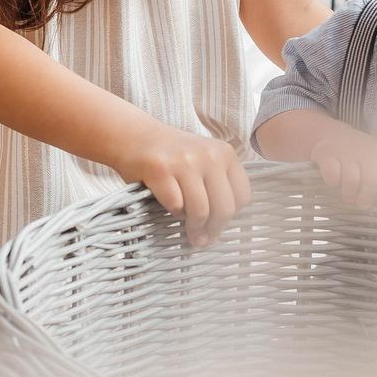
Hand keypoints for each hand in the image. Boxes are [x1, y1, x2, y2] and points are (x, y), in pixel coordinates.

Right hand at [110, 124, 251, 247]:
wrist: (134, 135)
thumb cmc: (171, 154)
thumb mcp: (204, 158)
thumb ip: (218, 183)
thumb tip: (222, 224)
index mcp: (225, 153)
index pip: (243, 196)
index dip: (231, 217)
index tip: (219, 226)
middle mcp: (209, 155)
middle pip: (224, 207)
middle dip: (214, 230)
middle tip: (204, 240)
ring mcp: (185, 162)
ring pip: (201, 210)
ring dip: (194, 228)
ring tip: (190, 234)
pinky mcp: (161, 170)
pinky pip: (176, 205)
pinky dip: (174, 213)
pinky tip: (172, 208)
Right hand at [307, 123, 376, 208]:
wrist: (332, 134)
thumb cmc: (357, 155)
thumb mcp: (376, 160)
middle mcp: (366, 151)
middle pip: (372, 181)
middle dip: (366, 198)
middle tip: (360, 203)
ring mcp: (346, 151)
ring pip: (352, 180)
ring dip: (349, 194)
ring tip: (347, 197)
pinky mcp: (326, 153)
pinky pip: (332, 175)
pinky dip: (332, 183)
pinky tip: (333, 182)